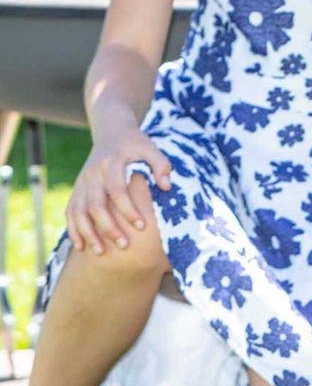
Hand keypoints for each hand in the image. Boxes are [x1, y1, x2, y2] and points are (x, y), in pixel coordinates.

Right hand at [67, 129, 170, 255]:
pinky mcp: (76, 189)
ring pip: (78, 212)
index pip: (117, 191)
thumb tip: (166, 187)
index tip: (141, 226)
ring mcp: (81, 182)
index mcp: (111, 163)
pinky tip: (81, 246)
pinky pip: (70, 212)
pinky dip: (73, 229)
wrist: (111, 132)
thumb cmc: (135, 143)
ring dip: (88, 233)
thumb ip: (161, 164)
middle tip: (124, 245)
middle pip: (95, 205)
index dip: (128, 210)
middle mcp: (92, 174)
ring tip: (101, 252)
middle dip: (108, 227)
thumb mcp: (150, 147)